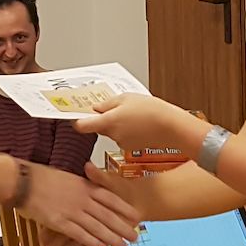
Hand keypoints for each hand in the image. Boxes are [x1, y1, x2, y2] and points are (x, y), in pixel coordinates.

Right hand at [41, 162, 151, 245]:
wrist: (24, 181)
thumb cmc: (43, 177)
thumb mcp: (69, 177)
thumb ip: (83, 183)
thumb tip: (93, 185)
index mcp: (85, 186)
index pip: (110, 198)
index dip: (124, 208)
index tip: (136, 216)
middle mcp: (82, 198)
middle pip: (107, 215)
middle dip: (122, 227)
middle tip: (135, 236)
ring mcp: (72, 210)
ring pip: (96, 226)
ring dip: (111, 237)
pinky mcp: (59, 222)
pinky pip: (78, 233)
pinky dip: (90, 241)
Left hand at [73, 93, 204, 152]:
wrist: (171, 127)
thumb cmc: (151, 110)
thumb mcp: (127, 98)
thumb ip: (108, 103)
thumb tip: (96, 108)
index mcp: (108, 121)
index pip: (82, 125)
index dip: (76, 120)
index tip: (74, 115)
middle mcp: (112, 134)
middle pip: (99, 126)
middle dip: (103, 117)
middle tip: (113, 105)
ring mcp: (121, 142)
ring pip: (112, 130)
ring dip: (118, 123)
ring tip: (134, 113)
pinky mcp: (130, 146)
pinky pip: (123, 136)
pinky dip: (128, 130)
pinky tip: (140, 122)